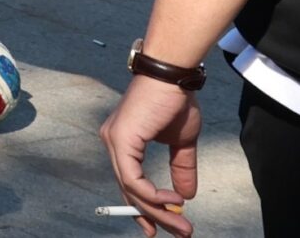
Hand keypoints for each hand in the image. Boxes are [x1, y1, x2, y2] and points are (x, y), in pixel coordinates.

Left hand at [99, 76, 199, 236]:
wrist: (173, 77)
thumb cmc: (175, 101)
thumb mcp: (181, 142)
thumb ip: (181, 167)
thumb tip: (186, 195)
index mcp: (123, 142)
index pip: (128, 182)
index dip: (143, 207)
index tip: (157, 228)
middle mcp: (112, 142)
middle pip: (129, 189)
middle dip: (154, 215)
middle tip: (179, 233)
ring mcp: (113, 141)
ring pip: (131, 188)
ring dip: (158, 210)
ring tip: (182, 224)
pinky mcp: (121, 140)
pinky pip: (131, 178)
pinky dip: (151, 194)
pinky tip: (172, 200)